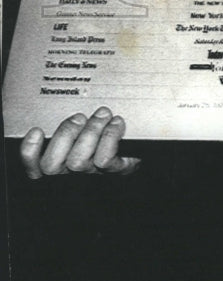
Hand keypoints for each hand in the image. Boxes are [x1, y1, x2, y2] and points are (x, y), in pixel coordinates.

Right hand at [20, 106, 140, 178]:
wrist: (135, 152)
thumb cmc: (103, 136)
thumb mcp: (82, 129)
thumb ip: (69, 123)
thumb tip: (60, 106)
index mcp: (57, 163)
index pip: (34, 166)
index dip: (29, 152)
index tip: (37, 130)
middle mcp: (69, 173)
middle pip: (51, 165)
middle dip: (64, 135)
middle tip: (79, 117)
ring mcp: (89, 175)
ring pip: (78, 160)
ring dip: (91, 131)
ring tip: (102, 115)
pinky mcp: (112, 173)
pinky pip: (105, 160)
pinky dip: (110, 136)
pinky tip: (116, 123)